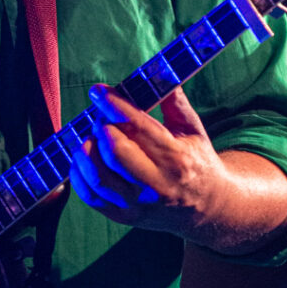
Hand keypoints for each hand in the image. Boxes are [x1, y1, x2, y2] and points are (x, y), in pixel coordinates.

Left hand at [68, 84, 286, 252]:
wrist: (208, 208)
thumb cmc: (196, 161)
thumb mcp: (193, 129)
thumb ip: (173, 101)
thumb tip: (156, 70)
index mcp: (176, 158)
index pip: (138, 127)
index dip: (113, 105)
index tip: (98, 91)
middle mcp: (158, 185)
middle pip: (115, 152)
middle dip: (101, 127)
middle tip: (100, 118)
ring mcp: (139, 204)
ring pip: (98, 177)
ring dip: (85, 151)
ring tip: (88, 138)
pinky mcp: (124, 217)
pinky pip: (91, 197)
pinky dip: (78, 175)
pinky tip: (82, 158)